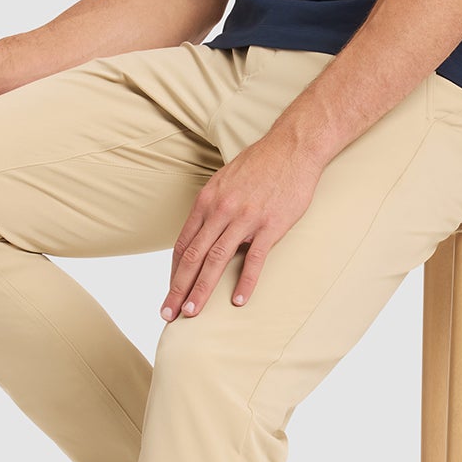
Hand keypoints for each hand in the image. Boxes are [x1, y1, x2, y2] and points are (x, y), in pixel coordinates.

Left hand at [161, 132, 323, 320]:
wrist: (292, 147)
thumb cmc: (259, 164)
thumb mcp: (224, 181)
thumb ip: (211, 207)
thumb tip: (201, 233)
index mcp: (206, 201)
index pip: (183, 245)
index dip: (174, 273)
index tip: (170, 294)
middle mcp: (220, 210)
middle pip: (193, 256)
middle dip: (178, 289)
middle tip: (169, 314)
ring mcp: (245, 218)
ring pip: (216, 260)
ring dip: (202, 290)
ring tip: (192, 313)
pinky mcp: (270, 225)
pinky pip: (254, 259)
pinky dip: (245, 282)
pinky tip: (237, 301)